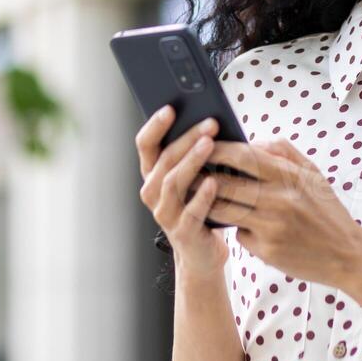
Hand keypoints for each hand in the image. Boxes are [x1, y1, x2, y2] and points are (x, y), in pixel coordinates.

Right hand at [134, 105, 227, 277]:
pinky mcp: (182, 232)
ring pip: (173, 182)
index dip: (155, 125)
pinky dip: (202, 195)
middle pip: (164, 159)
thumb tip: (210, 121)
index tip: (171, 108)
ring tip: (211, 145)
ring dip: (192, 161)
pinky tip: (215, 182)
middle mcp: (152, 192)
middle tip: (209, 123)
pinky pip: (191, 211)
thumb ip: (194, 154)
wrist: (203, 252)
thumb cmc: (201, 206)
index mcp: (153, 174)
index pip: (145, 144)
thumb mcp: (194, 178)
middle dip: (187, 138)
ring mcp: (165, 214)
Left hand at [195, 136, 361, 288]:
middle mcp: (279, 200)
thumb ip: (283, 152)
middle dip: (201, 176)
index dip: (217, 149)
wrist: (348, 255)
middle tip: (187, 171)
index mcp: (290, 176)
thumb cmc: (327, 211)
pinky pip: (239, 233)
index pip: (242, 155)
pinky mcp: (266, 250)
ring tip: (198, 195)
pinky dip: (236, 227)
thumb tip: (252, 142)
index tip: (201, 144)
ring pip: (224, 209)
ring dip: (207, 202)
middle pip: (225, 183)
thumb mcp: (313, 174)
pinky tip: (237, 223)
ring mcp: (271, 226)